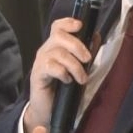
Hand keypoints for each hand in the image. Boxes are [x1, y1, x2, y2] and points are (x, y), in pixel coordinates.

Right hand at [24, 17, 94, 131]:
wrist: (47, 110)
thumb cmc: (63, 88)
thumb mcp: (78, 68)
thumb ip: (86, 53)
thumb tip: (96, 36)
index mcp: (55, 46)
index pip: (58, 27)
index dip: (68, 22)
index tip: (80, 25)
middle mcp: (46, 50)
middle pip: (59, 36)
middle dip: (77, 45)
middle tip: (88, 59)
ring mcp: (40, 62)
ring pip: (58, 53)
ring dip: (75, 66)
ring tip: (82, 79)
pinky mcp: (37, 74)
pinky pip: (51, 66)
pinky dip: (63, 72)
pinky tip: (67, 81)